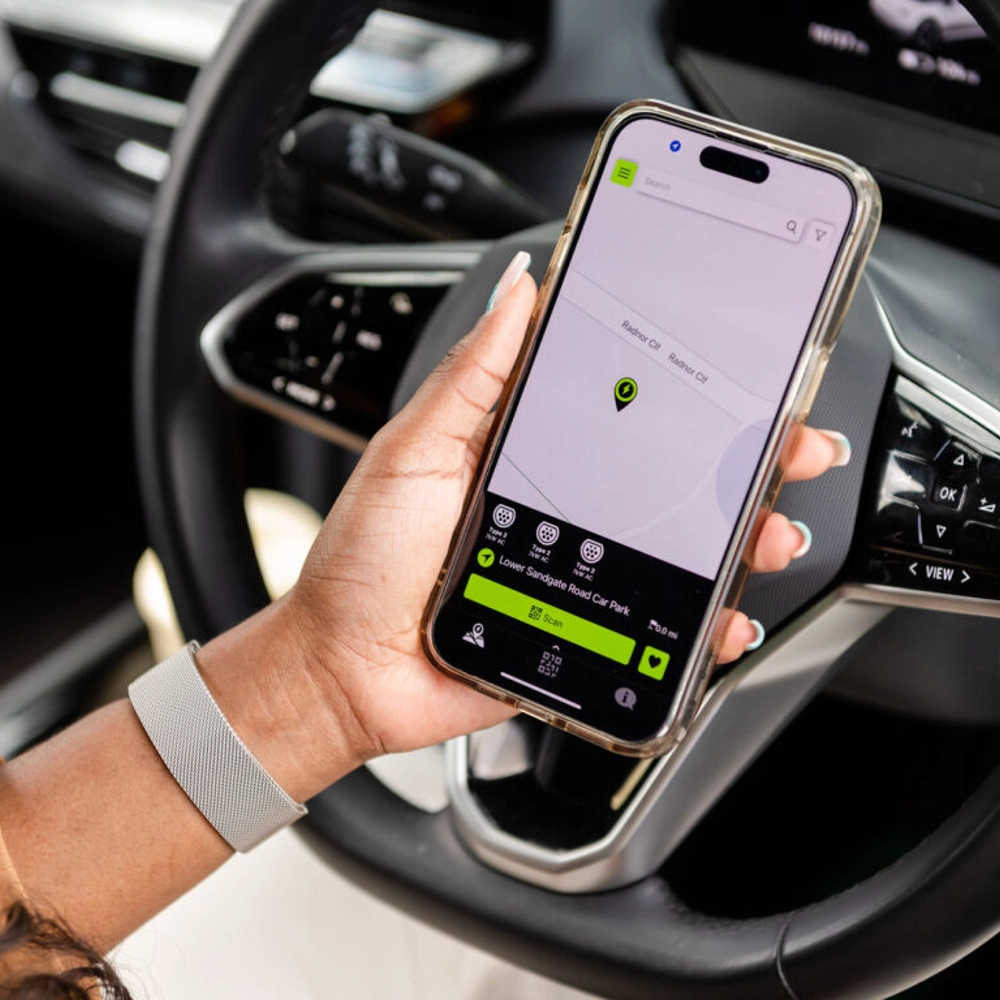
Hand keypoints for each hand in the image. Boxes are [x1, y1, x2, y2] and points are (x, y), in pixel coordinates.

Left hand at [275, 256, 848, 767]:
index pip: (629, 410)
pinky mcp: (589, 630)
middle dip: (748, 462)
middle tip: (792, 448)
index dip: (692, 391)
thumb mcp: (414, 450)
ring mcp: (585, 569)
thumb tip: (520, 287)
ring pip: (685, 551)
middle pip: (676, 479)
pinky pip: (663, 627)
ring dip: (746, 539)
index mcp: (534, 453)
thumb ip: (473, 374)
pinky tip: (729, 618)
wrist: (347, 670)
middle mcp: (570, 506)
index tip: (747, 373)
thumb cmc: (366, 560)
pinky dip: (707, 625)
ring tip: (771, 533)